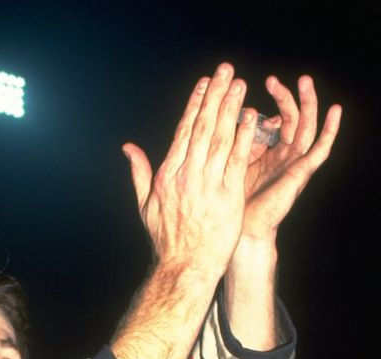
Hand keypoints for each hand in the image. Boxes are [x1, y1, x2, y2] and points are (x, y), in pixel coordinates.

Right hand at [122, 63, 257, 274]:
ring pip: (221, 139)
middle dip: (215, 96)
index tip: (204, 84)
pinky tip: (252, 119)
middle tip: (225, 71)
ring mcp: (208, 185)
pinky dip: (244, 138)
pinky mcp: (229, 196)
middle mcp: (187, 175)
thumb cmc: (165, 238)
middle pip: (203, 127)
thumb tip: (128, 147)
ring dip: (231, 109)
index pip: (183, 130)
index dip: (195, 104)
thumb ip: (139, 172)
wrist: (184, 267)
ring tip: (239, 85)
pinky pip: (237, 161)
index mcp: (167, 174)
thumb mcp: (144, 205)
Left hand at [239, 75, 342, 241]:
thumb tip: (243, 111)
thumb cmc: (233, 199)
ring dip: (308, 103)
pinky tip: (336, 109)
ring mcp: (295, 164)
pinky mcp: (302, 173)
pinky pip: (321, 149)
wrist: (241, 229)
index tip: (252, 92)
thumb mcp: (233, 160)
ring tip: (304, 80)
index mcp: (270, 153)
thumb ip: (240, 138)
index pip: (276, 120)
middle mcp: (285, 156)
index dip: (269, 104)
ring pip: (306, 127)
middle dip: (285, 97)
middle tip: (272, 79)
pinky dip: (330, 129)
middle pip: (291, 118)